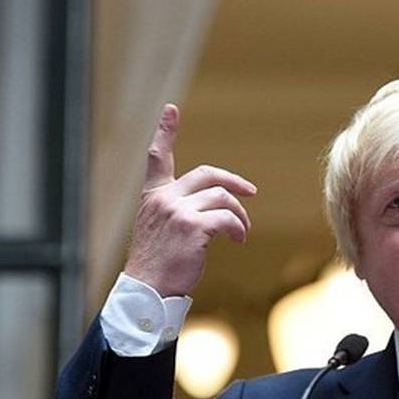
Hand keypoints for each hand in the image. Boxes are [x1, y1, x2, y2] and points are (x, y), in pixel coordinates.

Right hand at [124, 104, 255, 296]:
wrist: (147, 290)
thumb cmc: (158, 264)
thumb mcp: (161, 230)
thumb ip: (180, 210)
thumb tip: (217, 207)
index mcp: (153, 196)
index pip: (157, 158)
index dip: (165, 131)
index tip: (171, 108)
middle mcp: (164, 199)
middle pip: (207, 174)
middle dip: (234, 182)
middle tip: (251, 193)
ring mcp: (177, 211)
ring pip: (222, 198)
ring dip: (239, 215)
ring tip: (242, 232)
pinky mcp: (192, 227)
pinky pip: (227, 218)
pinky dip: (239, 228)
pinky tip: (240, 239)